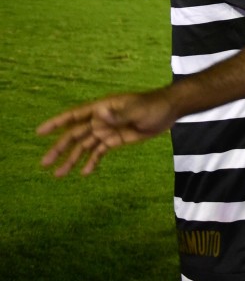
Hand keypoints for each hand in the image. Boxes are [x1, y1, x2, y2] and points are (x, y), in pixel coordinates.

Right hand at [37, 88, 176, 176]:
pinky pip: (99, 152)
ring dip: (72, 160)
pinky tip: (84, 173)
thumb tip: (98, 114)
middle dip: (59, 148)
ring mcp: (107, 130)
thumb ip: (117, 114)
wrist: (168, 111)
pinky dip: (91, 162)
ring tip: (58, 175)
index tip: (40, 131)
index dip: (57, 123)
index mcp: (102, 108)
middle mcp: (100, 120)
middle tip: (44, 163)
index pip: (75, 116)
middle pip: (75, 135)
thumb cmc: (152, 106)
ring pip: (85, 146)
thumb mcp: (137, 110)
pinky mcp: (115, 140)